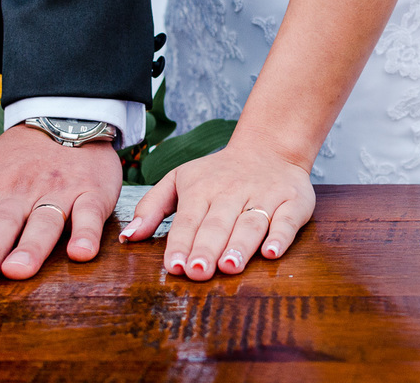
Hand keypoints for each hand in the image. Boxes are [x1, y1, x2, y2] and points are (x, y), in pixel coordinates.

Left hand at [0, 125, 122, 285]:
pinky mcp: (91, 193)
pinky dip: (88, 232)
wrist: (68, 118)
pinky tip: (81, 252)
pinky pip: (90, 213)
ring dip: (32, 245)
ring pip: (44, 220)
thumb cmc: (13, 157)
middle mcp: (21, 191)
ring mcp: (58, 191)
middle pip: (3, 222)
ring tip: (18, 270)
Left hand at [122, 134, 315, 279]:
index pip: (189, 219)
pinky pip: (288, 219)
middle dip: (208, 248)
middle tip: (199, 272)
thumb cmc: (218, 173)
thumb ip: (152, 207)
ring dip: (241, 245)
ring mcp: (264, 196)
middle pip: (218, 223)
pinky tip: (272, 252)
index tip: (174, 266)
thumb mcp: (179, 180)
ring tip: (230, 266)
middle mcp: (232, 192)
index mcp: (202, 189)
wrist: (270, 148)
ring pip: (251, 222)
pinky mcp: (293, 201)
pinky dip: (281, 236)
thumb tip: (126, 237)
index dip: (182, 242)